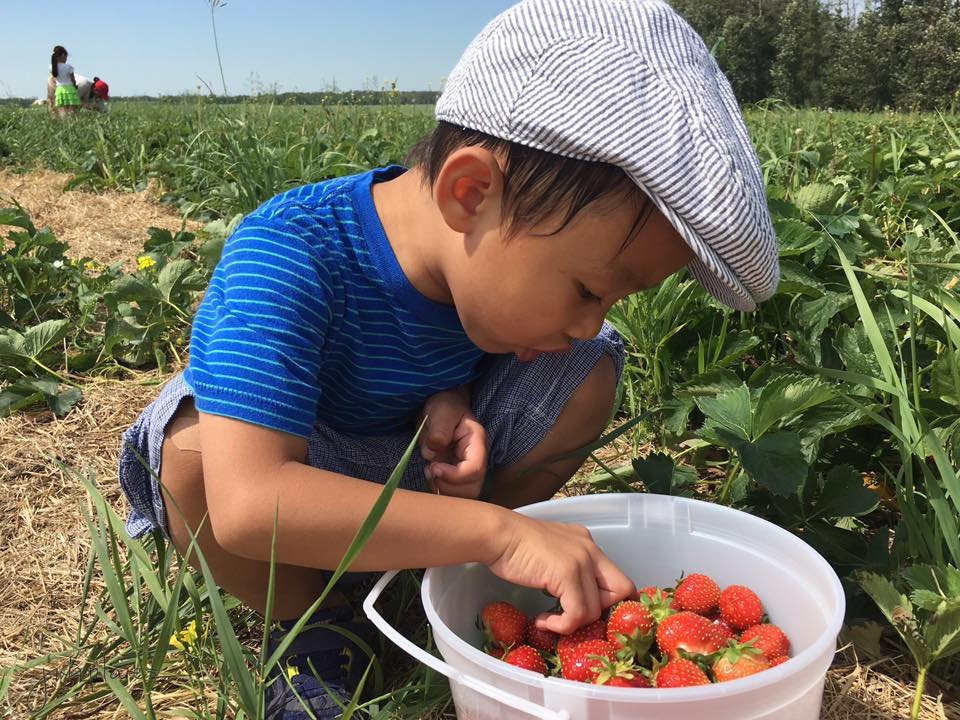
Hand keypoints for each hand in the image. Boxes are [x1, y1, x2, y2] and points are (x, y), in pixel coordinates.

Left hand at [420, 388, 486, 498]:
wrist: (441, 408)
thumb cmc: (444, 405)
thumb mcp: (441, 410)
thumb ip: (439, 429)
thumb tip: (434, 453)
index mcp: (476, 442)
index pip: (475, 470)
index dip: (454, 475)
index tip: (434, 466)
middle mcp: (476, 459)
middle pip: (472, 489)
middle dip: (449, 486)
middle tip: (430, 470)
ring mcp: (467, 470)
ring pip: (464, 496)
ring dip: (443, 490)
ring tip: (430, 471)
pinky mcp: (456, 476)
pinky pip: (453, 494)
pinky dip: (439, 489)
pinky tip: (431, 474)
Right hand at [485, 513, 634, 634]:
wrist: (498, 535)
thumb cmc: (515, 545)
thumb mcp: (552, 552)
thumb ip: (568, 567)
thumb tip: (572, 596)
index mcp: (588, 544)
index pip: (618, 578)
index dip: (607, 600)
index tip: (586, 612)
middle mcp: (591, 550)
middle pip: (622, 591)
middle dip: (600, 611)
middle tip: (573, 617)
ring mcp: (582, 561)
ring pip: (595, 609)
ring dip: (572, 623)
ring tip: (549, 620)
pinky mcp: (567, 574)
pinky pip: (576, 614)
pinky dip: (561, 625)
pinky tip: (542, 621)